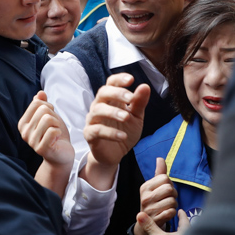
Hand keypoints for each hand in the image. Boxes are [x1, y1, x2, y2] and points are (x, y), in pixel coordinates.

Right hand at [18, 91, 74, 168]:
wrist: (61, 154)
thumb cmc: (54, 134)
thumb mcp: (49, 116)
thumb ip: (43, 104)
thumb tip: (40, 93)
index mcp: (23, 123)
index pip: (36, 103)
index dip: (48, 107)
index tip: (50, 117)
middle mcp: (24, 133)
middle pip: (43, 110)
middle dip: (54, 116)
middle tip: (54, 127)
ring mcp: (32, 142)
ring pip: (48, 119)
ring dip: (57, 124)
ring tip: (55, 133)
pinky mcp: (41, 149)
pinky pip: (53, 131)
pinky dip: (58, 132)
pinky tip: (56, 139)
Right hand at [81, 74, 150, 188]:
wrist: (115, 154)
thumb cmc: (124, 131)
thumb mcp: (136, 117)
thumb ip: (139, 103)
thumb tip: (145, 86)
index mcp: (111, 100)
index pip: (111, 83)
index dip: (119, 79)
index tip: (131, 79)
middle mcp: (99, 107)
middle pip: (102, 93)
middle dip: (116, 93)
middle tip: (130, 98)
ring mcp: (93, 120)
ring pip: (97, 110)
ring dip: (113, 112)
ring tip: (127, 117)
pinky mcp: (89, 135)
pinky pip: (97, 130)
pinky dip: (110, 132)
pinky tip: (123, 136)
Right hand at [133, 157, 178, 234]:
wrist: (146, 224)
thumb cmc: (153, 202)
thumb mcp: (154, 187)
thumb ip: (159, 173)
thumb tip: (160, 158)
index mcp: (144, 187)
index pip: (165, 178)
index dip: (169, 183)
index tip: (165, 190)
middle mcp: (145, 197)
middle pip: (169, 189)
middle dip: (174, 194)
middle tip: (169, 198)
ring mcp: (149, 209)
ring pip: (172, 201)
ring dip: (174, 204)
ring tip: (168, 206)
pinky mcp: (155, 220)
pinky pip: (171, 212)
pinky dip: (173, 213)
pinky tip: (168, 213)